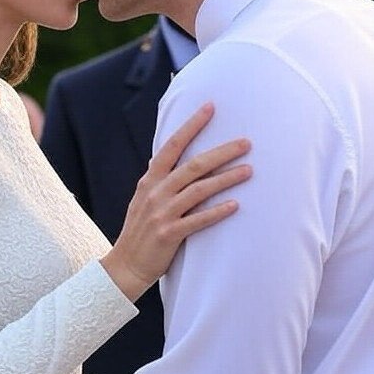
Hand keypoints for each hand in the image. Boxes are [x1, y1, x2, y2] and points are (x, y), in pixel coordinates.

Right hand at [102, 103, 251, 301]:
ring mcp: (162, 213)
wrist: (124, 266)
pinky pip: (198, 220)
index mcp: (150, 180)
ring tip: (249, 170)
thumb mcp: (142, 199)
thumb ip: (156, 180)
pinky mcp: (169, 234)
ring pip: (199, 190)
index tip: (210, 107)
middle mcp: (155, 192)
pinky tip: (235, 205)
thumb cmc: (139, 231)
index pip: (172, 146)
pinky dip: (217, 212)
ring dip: (226, 179)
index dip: (191, 126)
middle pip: (193, 165)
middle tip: (246, 142)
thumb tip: (164, 158)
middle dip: (221, 152)